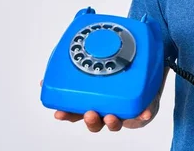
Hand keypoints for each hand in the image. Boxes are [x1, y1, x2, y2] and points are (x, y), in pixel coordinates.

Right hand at [40, 80, 157, 131]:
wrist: (145, 74)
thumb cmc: (117, 75)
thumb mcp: (97, 69)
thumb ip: (77, 69)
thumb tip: (48, 74)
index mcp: (93, 102)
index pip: (76, 112)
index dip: (67, 114)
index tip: (59, 113)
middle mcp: (106, 110)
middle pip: (95, 122)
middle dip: (90, 120)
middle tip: (88, 113)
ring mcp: (124, 112)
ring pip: (115, 123)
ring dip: (112, 122)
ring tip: (111, 116)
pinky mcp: (141, 109)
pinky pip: (143, 113)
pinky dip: (143, 113)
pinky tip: (144, 112)